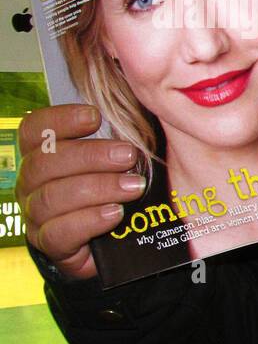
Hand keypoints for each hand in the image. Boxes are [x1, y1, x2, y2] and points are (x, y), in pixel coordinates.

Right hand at [16, 104, 145, 280]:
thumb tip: (139, 99)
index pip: (34, 130)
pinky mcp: (51, 245)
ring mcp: (37, 215)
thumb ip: (121, 132)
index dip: (60, 120)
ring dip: (98, 188)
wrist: (110, 244)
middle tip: (128, 155)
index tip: (95, 117)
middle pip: (45, 162)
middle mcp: (31, 183)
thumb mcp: (117, 159)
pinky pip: (60, 232)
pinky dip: (90, 220)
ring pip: (53, 197)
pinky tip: (116, 213)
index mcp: (41, 155)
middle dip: (90, 156)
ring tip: (134, 187)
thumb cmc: (114, 190)